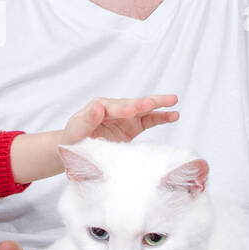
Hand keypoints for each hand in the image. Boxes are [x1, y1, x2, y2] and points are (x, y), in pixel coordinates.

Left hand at [61, 93, 178, 144]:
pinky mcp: (133, 126)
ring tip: (173, 101)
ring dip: (158, 105)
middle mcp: (114, 108)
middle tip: (155, 101)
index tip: (132, 110)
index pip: (114, 107)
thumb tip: (97, 107)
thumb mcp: (76, 130)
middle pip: (132, 104)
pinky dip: (161, 117)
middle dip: (144, 103)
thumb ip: (86, 120)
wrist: (77, 148)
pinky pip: (149, 120)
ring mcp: (125, 117)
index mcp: (99, 107)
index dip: (124, 109)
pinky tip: (173, 115)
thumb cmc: (74, 139)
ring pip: (144, 109)